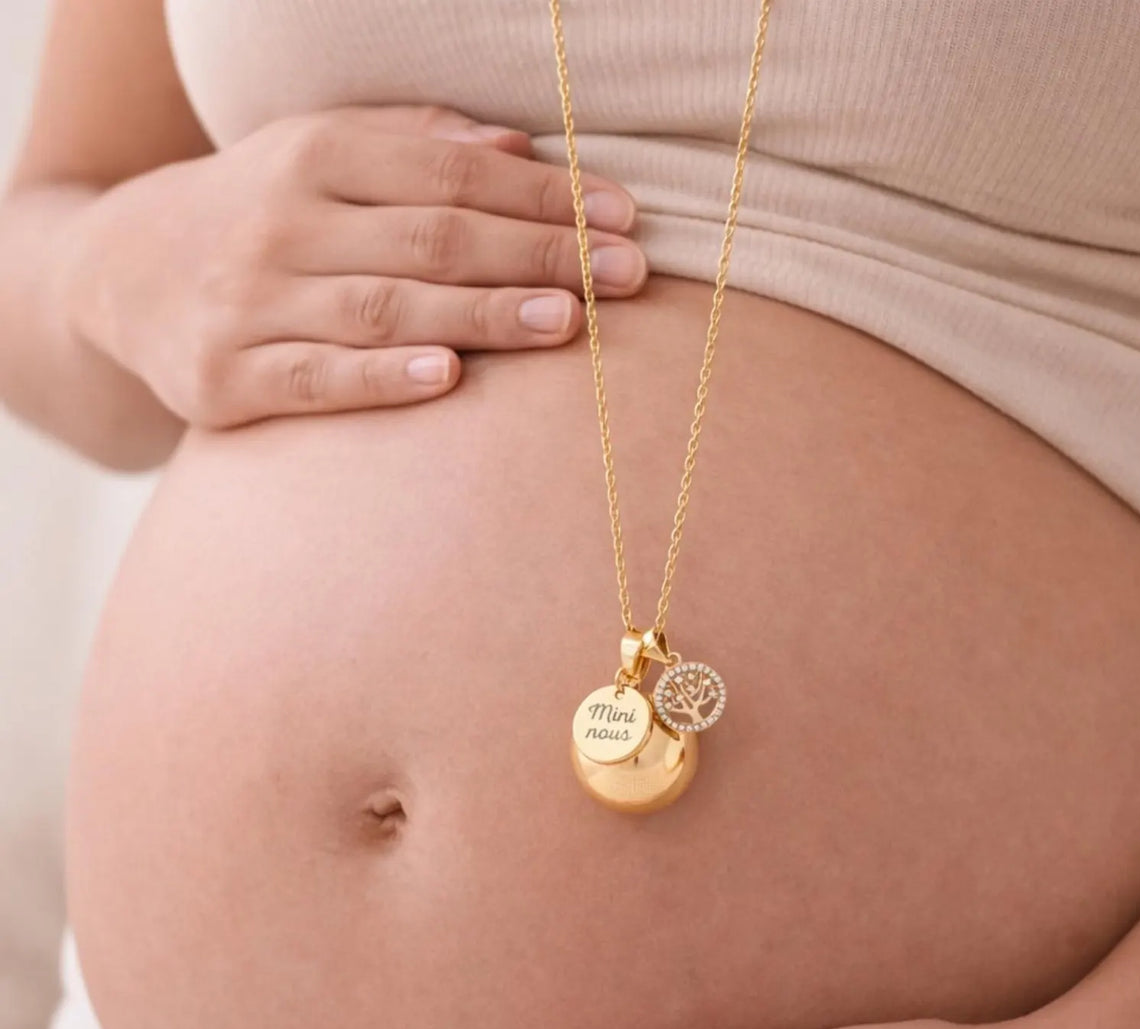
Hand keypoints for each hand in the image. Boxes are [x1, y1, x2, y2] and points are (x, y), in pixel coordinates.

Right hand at [63, 104, 643, 427]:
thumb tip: (521, 149)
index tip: (625, 219)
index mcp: (318, 153)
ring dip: (483, 313)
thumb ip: (416, 145)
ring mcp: (252, 300)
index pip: (454, 173)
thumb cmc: (254, 211)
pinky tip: (449, 379)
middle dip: (541, 253)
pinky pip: (318, 378)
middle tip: (627, 276)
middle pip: (435, 237)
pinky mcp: (227, 377)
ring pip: (388, 306)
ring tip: (568, 321)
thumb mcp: (320, 152)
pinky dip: (384, 379)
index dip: (546, 197)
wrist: (118, 270)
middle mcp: (284, 220)